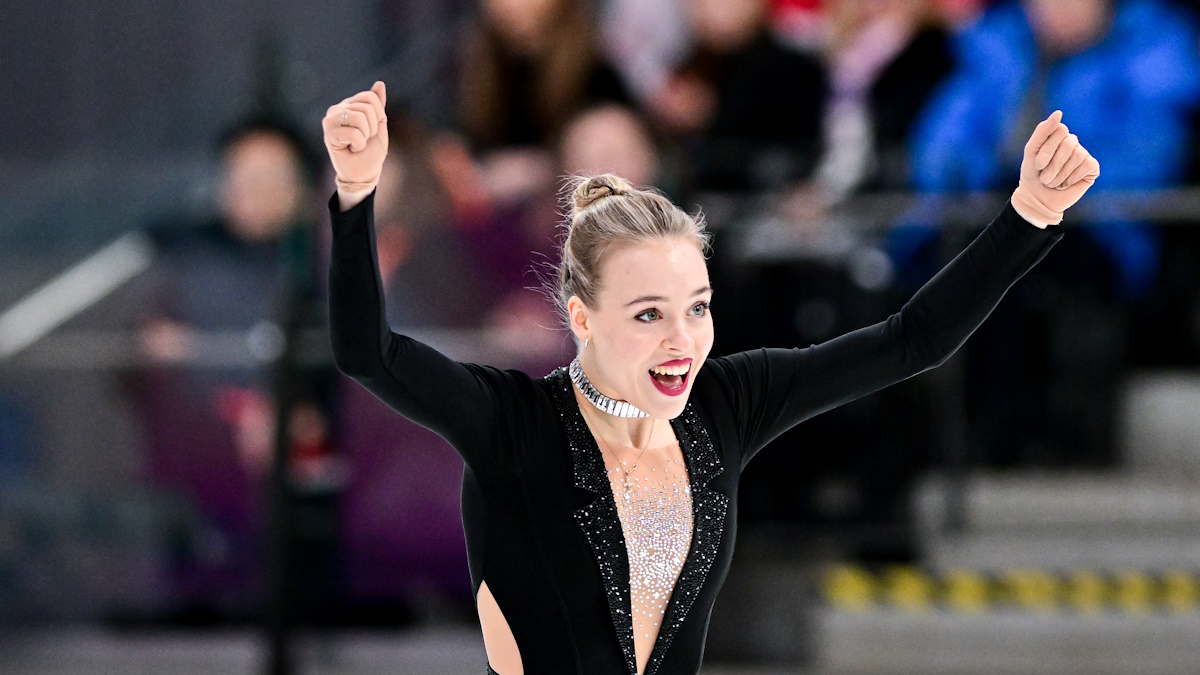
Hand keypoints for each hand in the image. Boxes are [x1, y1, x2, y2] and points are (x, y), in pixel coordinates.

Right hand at [322, 81, 387, 209]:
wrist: (363, 173)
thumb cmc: (370, 151)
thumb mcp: (379, 125)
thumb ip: (378, 105)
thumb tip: (379, 83)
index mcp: (350, 105)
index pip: (370, 97)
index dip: (378, 115)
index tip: (372, 129)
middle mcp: (338, 108)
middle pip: (367, 107)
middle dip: (373, 128)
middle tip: (364, 139)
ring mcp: (331, 119)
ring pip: (360, 117)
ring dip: (366, 136)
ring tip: (357, 143)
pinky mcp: (328, 132)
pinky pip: (354, 133)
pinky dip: (359, 144)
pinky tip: (351, 149)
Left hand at [1011, 110, 1099, 227]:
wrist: (1038, 200)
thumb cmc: (1033, 175)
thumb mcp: (1032, 151)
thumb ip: (1043, 130)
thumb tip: (1059, 113)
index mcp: (1058, 135)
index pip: (1060, 130)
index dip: (1047, 150)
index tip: (1038, 165)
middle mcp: (1072, 142)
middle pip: (1069, 144)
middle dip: (1053, 165)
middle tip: (1045, 178)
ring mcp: (1083, 154)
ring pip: (1077, 155)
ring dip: (1061, 174)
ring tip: (1054, 182)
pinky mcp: (1092, 167)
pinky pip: (1087, 165)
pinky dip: (1073, 178)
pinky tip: (1066, 184)